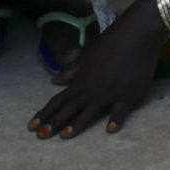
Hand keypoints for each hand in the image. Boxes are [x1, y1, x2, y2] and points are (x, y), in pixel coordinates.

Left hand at [28, 6, 162, 138]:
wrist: (138, 32)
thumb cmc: (113, 40)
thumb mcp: (88, 55)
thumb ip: (71, 71)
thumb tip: (54, 82)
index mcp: (81, 80)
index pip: (58, 101)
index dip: (44, 114)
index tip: (31, 127)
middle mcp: (92, 89)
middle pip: (69, 109)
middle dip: (53, 123)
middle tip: (39, 137)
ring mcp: (111, 93)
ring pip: (90, 112)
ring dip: (76, 125)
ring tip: (64, 136)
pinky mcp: (130, 94)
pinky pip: (120, 110)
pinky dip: (115, 119)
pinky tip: (110, 129)